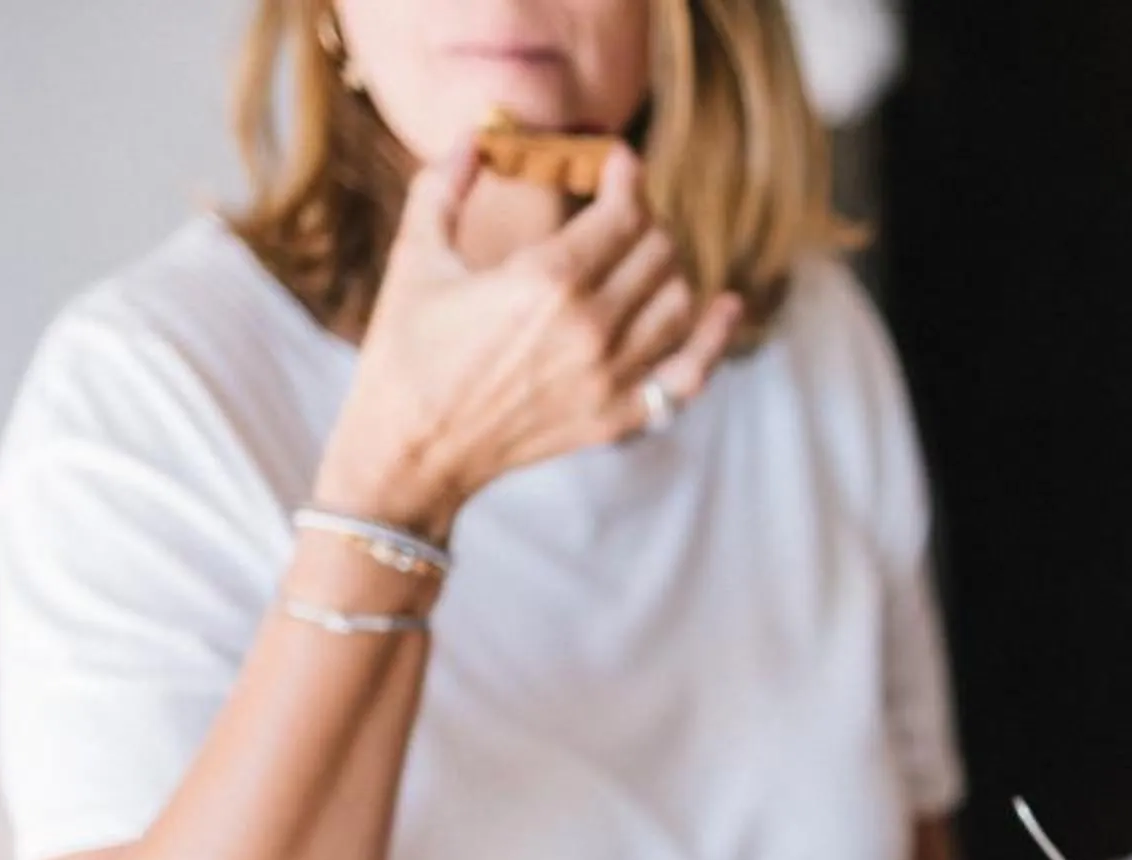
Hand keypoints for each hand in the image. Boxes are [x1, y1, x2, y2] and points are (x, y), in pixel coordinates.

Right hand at [310, 144, 745, 537]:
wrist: (413, 448)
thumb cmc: (407, 349)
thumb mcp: (416, 257)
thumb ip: (444, 187)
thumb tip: (476, 139)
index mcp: (547, 280)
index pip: (624, 214)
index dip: (628, 178)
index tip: (620, 161)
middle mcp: (593, 327)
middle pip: (657, 252)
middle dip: (641, 220)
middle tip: (617, 211)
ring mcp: (613, 377)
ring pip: (679, 303)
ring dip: (668, 268)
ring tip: (642, 255)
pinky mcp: (620, 416)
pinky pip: (689, 373)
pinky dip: (712, 337)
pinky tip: (724, 307)